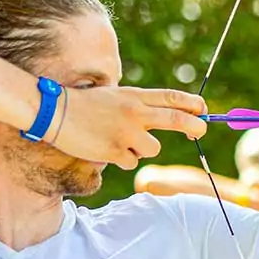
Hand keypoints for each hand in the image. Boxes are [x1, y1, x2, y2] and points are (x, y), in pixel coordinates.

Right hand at [49, 86, 207, 169]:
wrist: (54, 113)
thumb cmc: (85, 104)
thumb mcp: (115, 97)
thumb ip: (139, 106)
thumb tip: (166, 115)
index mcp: (135, 97)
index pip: (173, 98)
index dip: (193, 104)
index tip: (204, 110)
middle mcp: (135, 113)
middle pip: (178, 120)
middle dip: (196, 127)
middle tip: (201, 130)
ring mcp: (126, 133)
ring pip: (153, 148)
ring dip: (141, 148)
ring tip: (118, 139)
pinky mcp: (115, 151)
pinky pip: (131, 161)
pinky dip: (121, 158)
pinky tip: (104, 146)